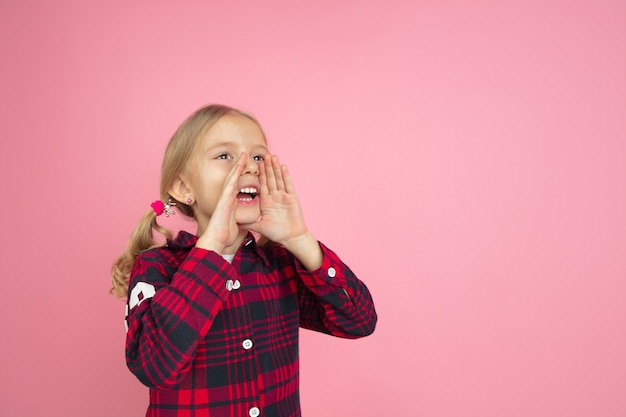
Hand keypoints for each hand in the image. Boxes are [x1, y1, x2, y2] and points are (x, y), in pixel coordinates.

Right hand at [195, 153, 247, 252]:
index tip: (248, 168)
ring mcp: (225, 198)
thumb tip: (250, 219)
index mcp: (231, 204)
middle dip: (239, 167)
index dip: (242, 176)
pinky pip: (230, 184)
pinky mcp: (224, 200)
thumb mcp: (237, 224)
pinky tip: (239, 166)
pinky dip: (234, 175)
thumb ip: (242, 219)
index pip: (238, 187)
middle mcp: (227, 199)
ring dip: (237, 166)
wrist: (217, 240)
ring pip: (232, 178)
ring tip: (243, 155)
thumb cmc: (226, 235)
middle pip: (234, 179)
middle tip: (245, 155)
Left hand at [242, 154, 322, 269]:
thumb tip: (235, 224)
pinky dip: (286, 175)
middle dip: (267, 167)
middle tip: (264, 155)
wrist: (291, 238)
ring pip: (279, 179)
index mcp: (267, 202)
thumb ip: (248, 223)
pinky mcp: (292, 198)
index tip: (256, 164)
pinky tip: (283, 166)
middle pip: (270, 179)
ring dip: (275, 167)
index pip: (262, 185)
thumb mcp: (259, 227)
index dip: (259, 174)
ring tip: (272, 156)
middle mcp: (275, 197)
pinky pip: (288, 185)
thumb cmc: (277, 233)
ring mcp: (284, 197)